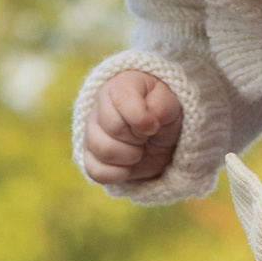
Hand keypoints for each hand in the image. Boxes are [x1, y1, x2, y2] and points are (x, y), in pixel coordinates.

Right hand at [84, 68, 186, 187]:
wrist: (159, 136)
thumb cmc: (162, 113)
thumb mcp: (171, 103)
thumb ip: (161, 106)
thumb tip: (146, 122)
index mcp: (119, 86)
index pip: (122, 99)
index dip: (142, 119)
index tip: (154, 125)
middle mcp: (99, 106)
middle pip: (113, 128)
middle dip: (138, 137)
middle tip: (146, 136)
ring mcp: (91, 132)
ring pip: (103, 150)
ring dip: (130, 156)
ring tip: (139, 149)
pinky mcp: (90, 157)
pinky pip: (95, 171)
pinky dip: (118, 174)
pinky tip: (128, 166)